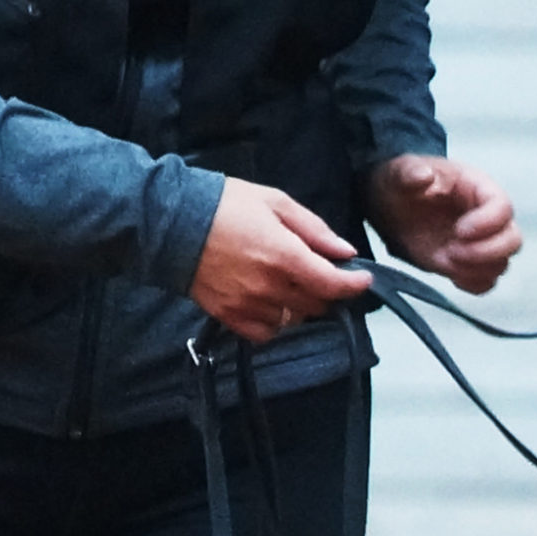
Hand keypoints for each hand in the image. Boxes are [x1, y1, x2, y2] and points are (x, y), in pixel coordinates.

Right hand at [189, 177, 371, 342]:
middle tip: (324, 273)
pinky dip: (276, 321)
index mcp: (284, 255)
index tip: (363, 278)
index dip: (354, 285)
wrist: (173, 225)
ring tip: (295, 283)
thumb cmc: (227, 206)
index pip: (331, 284)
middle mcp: (268, 287)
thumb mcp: (276, 202)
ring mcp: (247, 306)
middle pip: (316, 304)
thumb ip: (314, 229)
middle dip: (328, 290)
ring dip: (302, 305)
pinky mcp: (228, 317)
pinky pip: (265, 333)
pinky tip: (272, 302)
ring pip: (293, 320)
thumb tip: (345, 252)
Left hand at [365, 154, 521, 294]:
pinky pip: (486, 282)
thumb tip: (423, 176)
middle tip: (452, 251)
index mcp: (476, 187)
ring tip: (447, 261)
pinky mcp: (467, 264)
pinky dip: (472, 284)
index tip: (460, 231)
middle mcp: (486, 216)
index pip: (502, 206)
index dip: (488, 222)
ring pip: (502, 263)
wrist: (393, 205)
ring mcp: (479, 243)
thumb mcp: (400, 171)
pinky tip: (450, 274)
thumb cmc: (403, 182)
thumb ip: (410, 172)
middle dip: (487, 252)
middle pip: (512, 239)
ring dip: (477, 269)